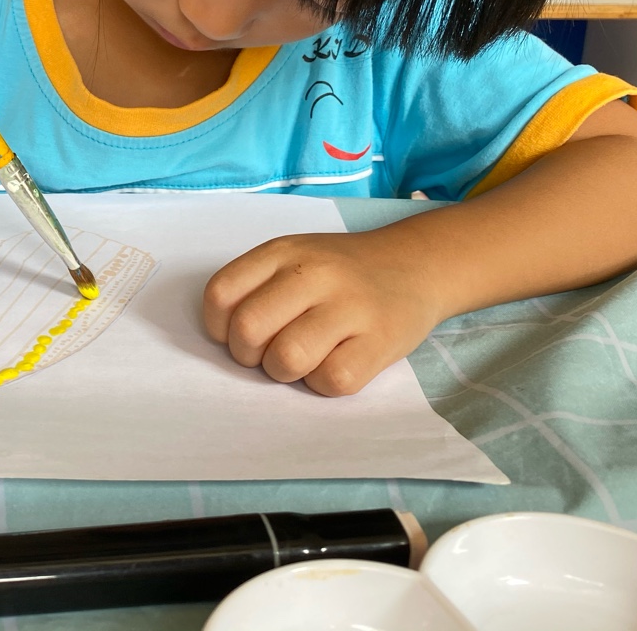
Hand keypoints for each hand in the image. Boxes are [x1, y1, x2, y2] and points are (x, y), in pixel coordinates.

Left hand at [202, 232, 443, 396]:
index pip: (220, 294)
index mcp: (283, 252)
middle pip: (248, 330)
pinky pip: (332, 380)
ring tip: (305, 359)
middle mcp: (314, 273)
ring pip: (287, 359)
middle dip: (250, 355)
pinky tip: (335, 364)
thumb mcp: (295, 257)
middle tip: (271, 352)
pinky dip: (324, 384)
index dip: (220, 328)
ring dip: (286, 372)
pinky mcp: (381, 340)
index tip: (240, 333)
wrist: (416, 264)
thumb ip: (258, 286)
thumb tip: (230, 340)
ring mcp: (350, 306)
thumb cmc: (342, 271)